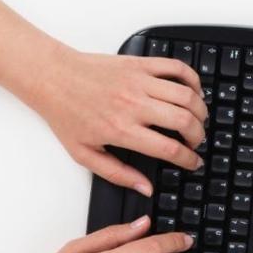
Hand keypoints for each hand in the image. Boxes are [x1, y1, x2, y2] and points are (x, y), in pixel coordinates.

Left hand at [26, 48, 208, 195]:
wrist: (53, 78)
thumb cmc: (66, 114)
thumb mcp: (84, 154)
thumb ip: (117, 174)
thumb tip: (144, 188)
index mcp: (122, 130)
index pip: (169, 148)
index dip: (188, 159)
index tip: (193, 162)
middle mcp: (133, 105)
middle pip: (184, 121)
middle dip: (199, 135)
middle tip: (196, 142)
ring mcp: (138, 81)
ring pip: (186, 94)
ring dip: (200, 109)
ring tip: (198, 119)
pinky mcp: (139, 64)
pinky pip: (176, 67)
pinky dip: (192, 79)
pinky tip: (193, 91)